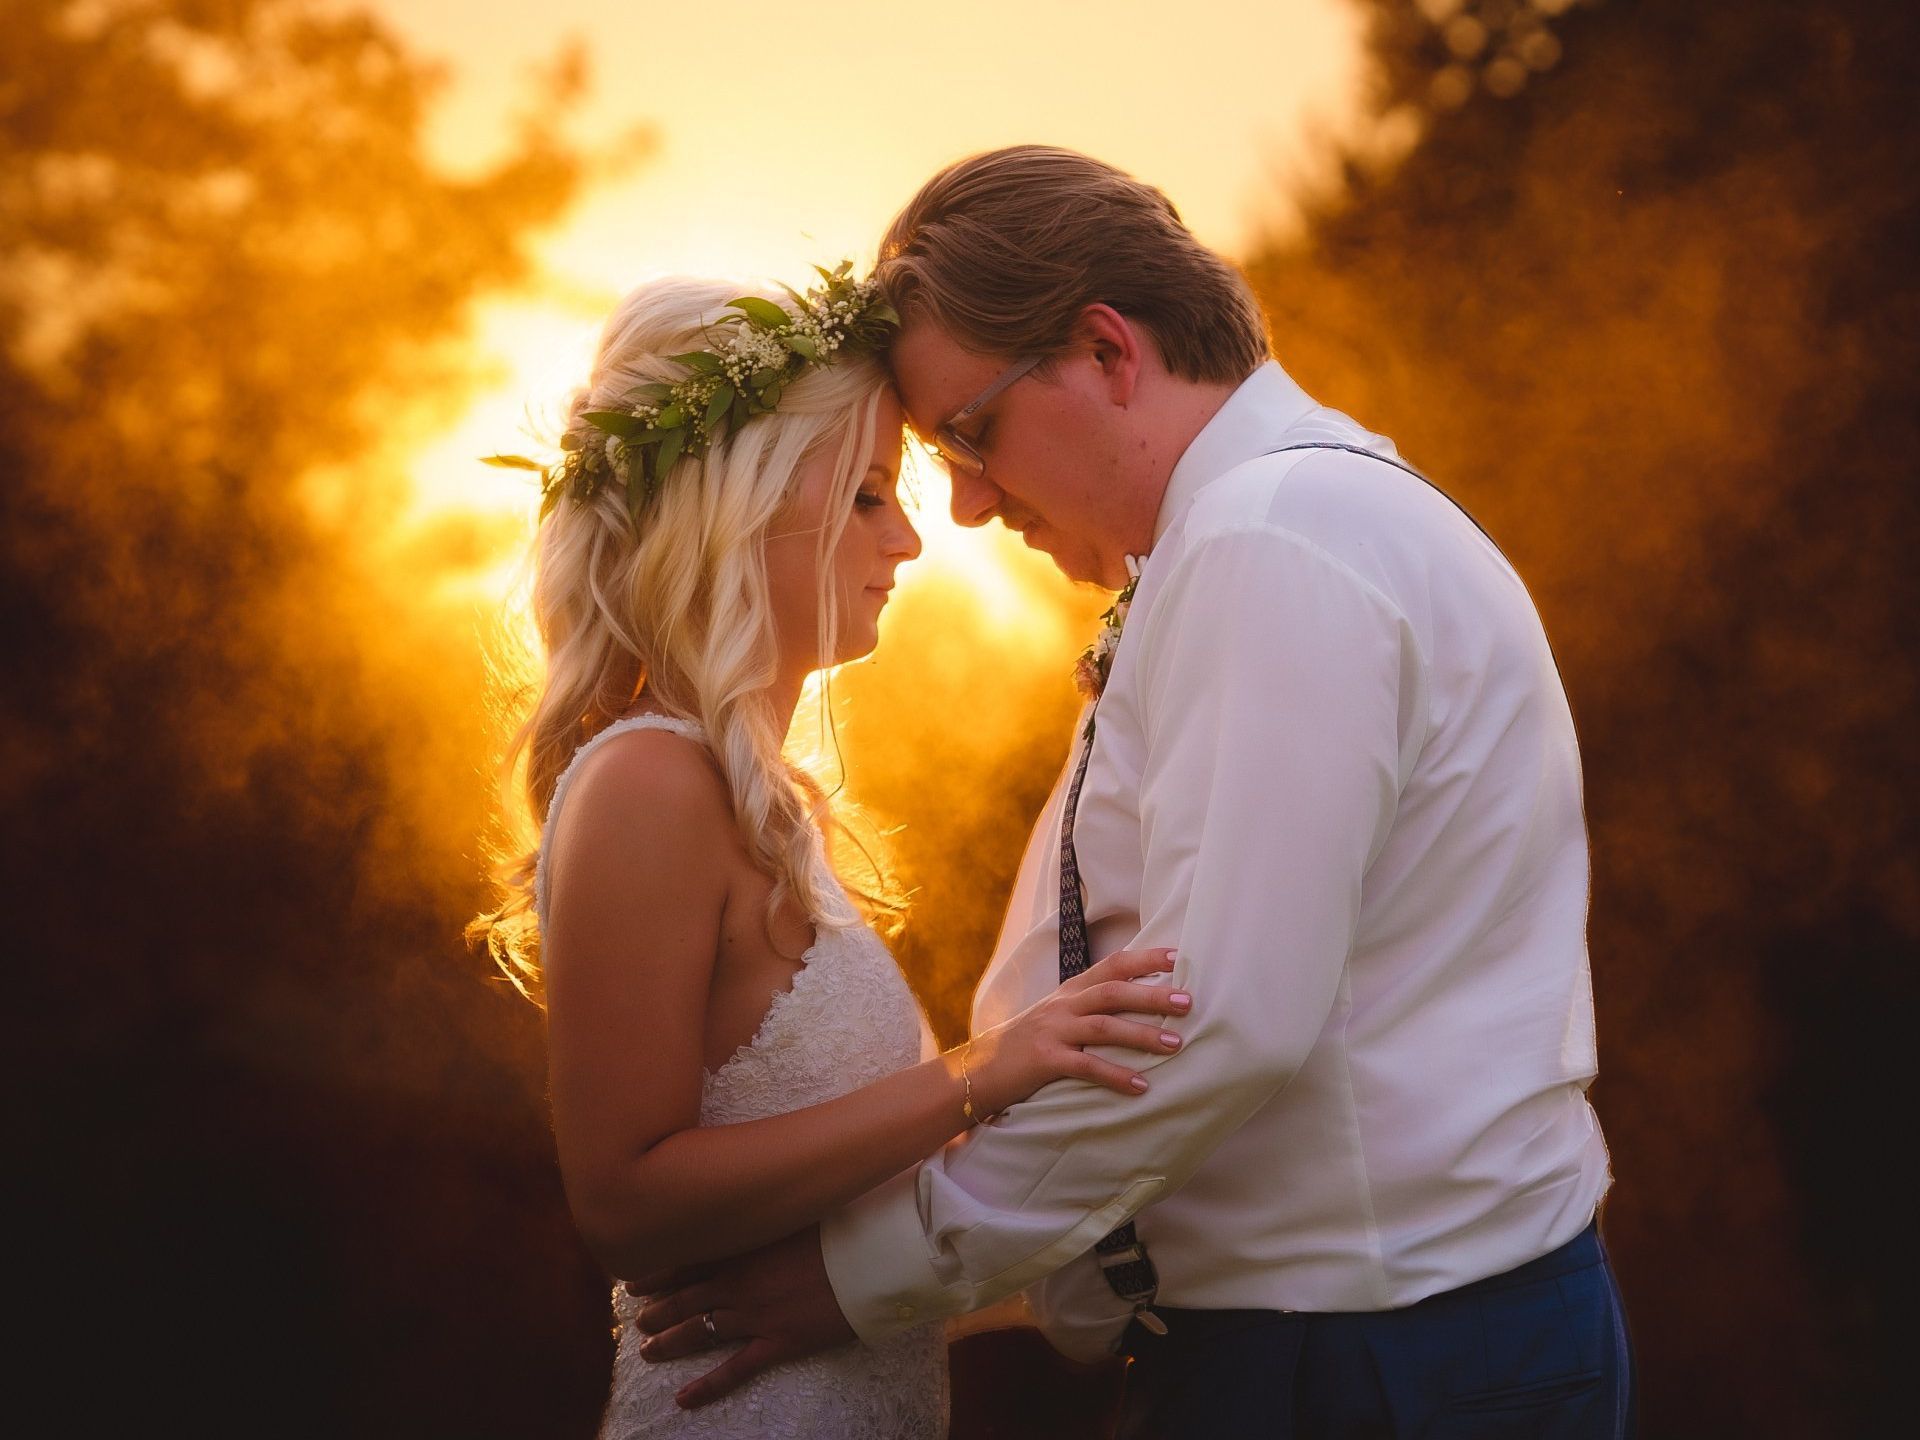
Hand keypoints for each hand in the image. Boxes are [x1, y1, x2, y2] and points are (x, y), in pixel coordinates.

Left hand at [628, 1225, 853, 1409]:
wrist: (869, 1258)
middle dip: (657, 1310)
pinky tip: (683, 1399)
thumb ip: (767, 1216)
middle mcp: (740, 1283)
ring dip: (670, 1342)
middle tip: (637, 1319)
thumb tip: (752, 1207)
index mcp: (743, 1248)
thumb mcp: (795, 1214)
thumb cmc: (838, 1228)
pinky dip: (706, 1387)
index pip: (688, 1262)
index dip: (658, 1273)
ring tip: (647, 1351)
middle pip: (686, 1299)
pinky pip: (734, 1369)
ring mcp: (755, 1315)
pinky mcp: (777, 1342)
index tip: (634, 1280)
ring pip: (700, 1332)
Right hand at [963, 945, 1190, 1116]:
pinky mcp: (1045, 1060)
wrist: (983, 1067)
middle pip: (1113, 992)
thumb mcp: (1061, 1014)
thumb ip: (1094, 1005)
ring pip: (1104, 1027)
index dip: (1145, 958)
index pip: (1113, 965)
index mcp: (1071, 990)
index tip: (1179, 957)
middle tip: (1188, 1002)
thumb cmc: (1032, 1041)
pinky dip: (1116, 1076)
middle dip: (1152, 995)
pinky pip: (1086, 1066)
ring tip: (1175, 1044)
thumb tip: (1143, 1002)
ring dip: (1143, 1035)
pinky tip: (1141, 1086)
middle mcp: (1064, 1004)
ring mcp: (1053, 1031)